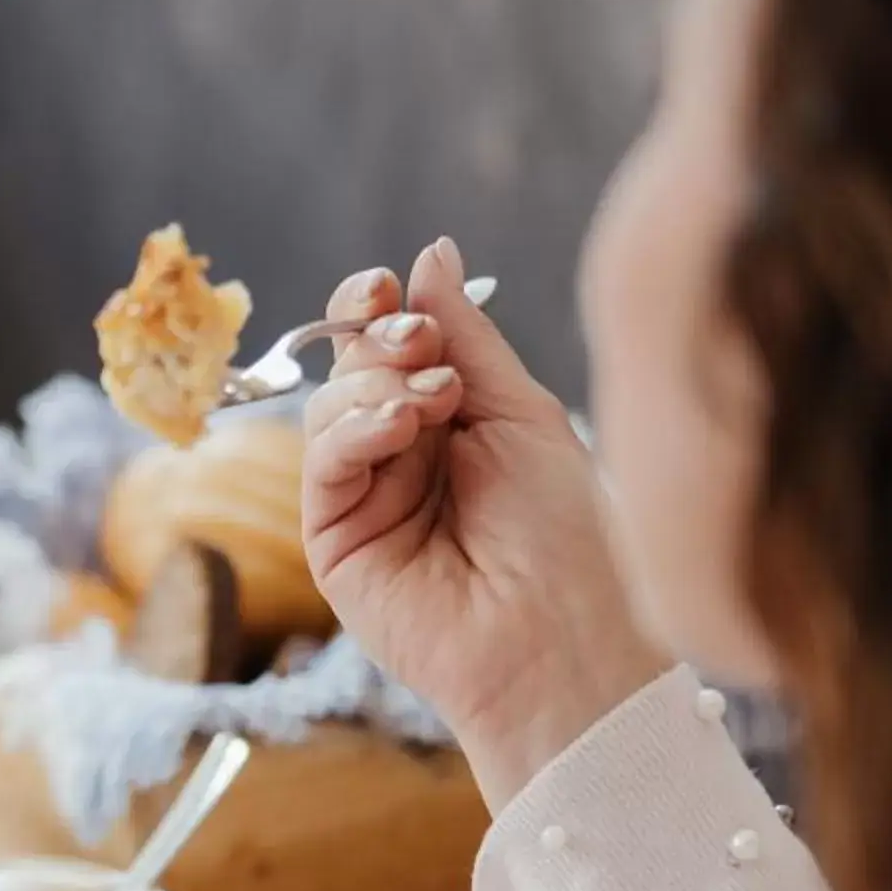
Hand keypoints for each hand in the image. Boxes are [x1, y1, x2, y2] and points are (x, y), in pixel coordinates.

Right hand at [304, 237, 665, 803]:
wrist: (563, 639)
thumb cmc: (567, 535)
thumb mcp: (524, 413)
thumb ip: (468, 338)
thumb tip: (430, 251)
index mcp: (451, 422)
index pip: (392, 348)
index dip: (381, 310)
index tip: (395, 288)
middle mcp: (400, 457)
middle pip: (352, 368)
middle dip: (379, 339)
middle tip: (421, 342)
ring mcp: (364, 500)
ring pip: (328, 409)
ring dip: (373, 385)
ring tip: (432, 399)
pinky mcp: (336, 542)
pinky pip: (323, 464)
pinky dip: (353, 430)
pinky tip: (400, 426)